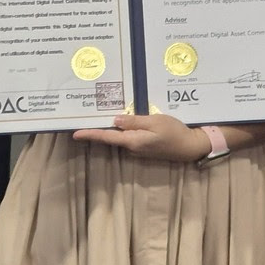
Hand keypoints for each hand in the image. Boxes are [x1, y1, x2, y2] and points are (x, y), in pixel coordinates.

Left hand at [72, 114, 208, 161]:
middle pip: (110, 138)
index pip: (107, 137)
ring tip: (96, 116)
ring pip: (118, 138)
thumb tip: (115, 120)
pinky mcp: (143, 147)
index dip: (90, 134)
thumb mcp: (155, 122)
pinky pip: (127, 138)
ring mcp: (138, 149)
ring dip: (108, 129)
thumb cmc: (174, 132)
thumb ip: (134, 121)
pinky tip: (118, 121)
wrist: (190, 146)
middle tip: (83, 118)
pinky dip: (120, 131)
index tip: (75, 133)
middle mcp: (132, 147)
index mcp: (133, 141)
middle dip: (96, 130)